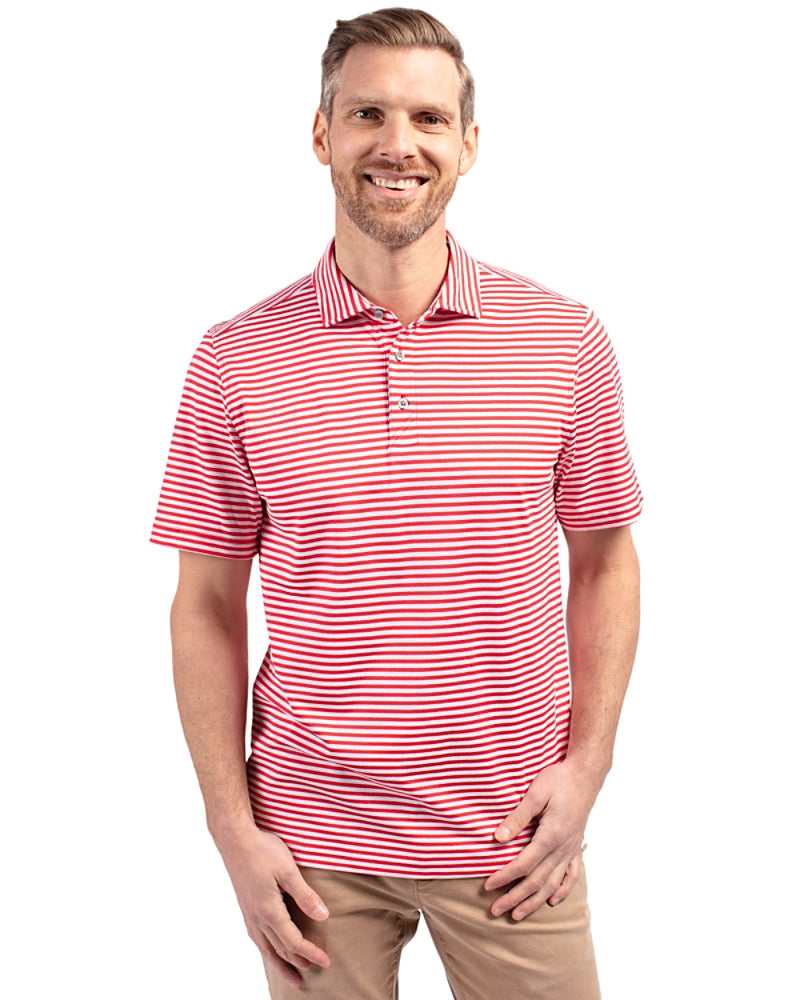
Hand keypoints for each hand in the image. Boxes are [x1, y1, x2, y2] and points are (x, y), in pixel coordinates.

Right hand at [217, 827, 329, 987]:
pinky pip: (256, 938)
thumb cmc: (262, 850)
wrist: (235, 839)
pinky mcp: (245, 907)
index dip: (310, 953)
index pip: (293, 942)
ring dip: (279, 963)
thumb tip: (323, 917)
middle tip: (313, 972)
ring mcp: (249, 914)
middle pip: (279, 949)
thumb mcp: (288, 871)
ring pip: (265, 948)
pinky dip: (266, 950)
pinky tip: (268, 950)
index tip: (326, 962)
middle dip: (297, 963)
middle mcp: (257, 918)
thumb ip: (305, 895)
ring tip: (290, 976)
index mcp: (270, 911)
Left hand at [483, 761, 598, 919]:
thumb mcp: (536, 793)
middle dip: (515, 898)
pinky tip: (553, 901)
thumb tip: (498, 838)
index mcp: (551, 835)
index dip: (505, 877)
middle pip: (536, 881)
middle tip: (495, 911)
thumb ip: (518, 817)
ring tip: (518, 915)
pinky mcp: (576, 846)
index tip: (488, 887)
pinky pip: (571, 875)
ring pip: (552, 884)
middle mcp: (563, 848)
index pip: (523, 864)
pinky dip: (562, 890)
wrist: (586, 774)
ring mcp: (571, 849)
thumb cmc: (559, 779)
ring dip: (535, 901)